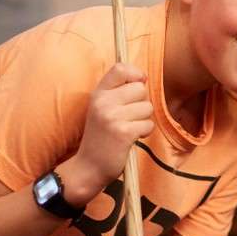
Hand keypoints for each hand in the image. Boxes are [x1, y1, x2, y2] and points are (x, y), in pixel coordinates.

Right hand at [67, 63, 153, 196]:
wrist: (88, 167)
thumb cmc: (101, 137)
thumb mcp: (101, 109)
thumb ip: (118, 92)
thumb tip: (144, 78)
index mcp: (98, 94)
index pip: (120, 68)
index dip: (135, 74)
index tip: (138, 84)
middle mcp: (103, 102)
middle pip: (140, 89)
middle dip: (141, 103)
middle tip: (129, 117)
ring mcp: (112, 117)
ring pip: (147, 107)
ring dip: (143, 120)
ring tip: (128, 128)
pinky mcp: (123, 133)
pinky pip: (148, 124)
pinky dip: (144, 133)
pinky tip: (130, 138)